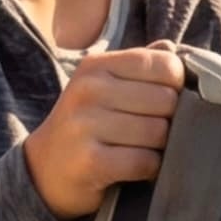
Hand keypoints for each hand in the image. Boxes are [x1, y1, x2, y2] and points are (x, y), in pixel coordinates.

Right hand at [23, 44, 190, 219]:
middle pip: (167, 100)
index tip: (160, 103)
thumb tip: (174, 49)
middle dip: (169, 121)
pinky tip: (133, 169)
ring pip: (158, 132)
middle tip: (149, 133)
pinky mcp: (89, 161)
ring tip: (139, 150)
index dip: (177, 88)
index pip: (166, 65)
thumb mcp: (107, 87)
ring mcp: (84, 124)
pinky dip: (148, 170)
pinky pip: (144, 161)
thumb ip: (141, 66)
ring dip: (159, 148)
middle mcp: (88, 89)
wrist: (44, 171)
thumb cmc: (88, 126)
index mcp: (97, 65)